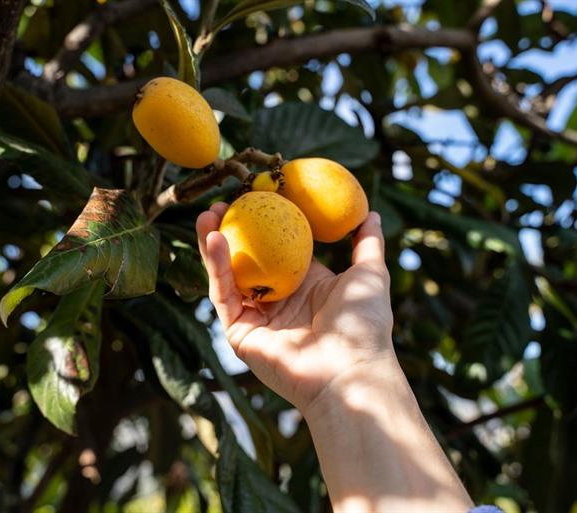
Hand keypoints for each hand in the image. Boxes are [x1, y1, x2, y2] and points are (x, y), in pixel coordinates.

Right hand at [196, 202, 394, 413]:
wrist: (351, 370)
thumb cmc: (364, 325)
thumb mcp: (369, 274)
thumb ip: (367, 243)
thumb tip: (368, 213)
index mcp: (303, 287)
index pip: (275, 250)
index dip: (262, 224)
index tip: (254, 195)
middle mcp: (276, 301)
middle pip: (245, 261)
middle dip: (231, 232)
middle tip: (222, 204)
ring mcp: (256, 318)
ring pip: (227, 277)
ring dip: (213, 245)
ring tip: (207, 215)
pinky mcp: (240, 334)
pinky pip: (223, 296)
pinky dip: (216, 267)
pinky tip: (215, 239)